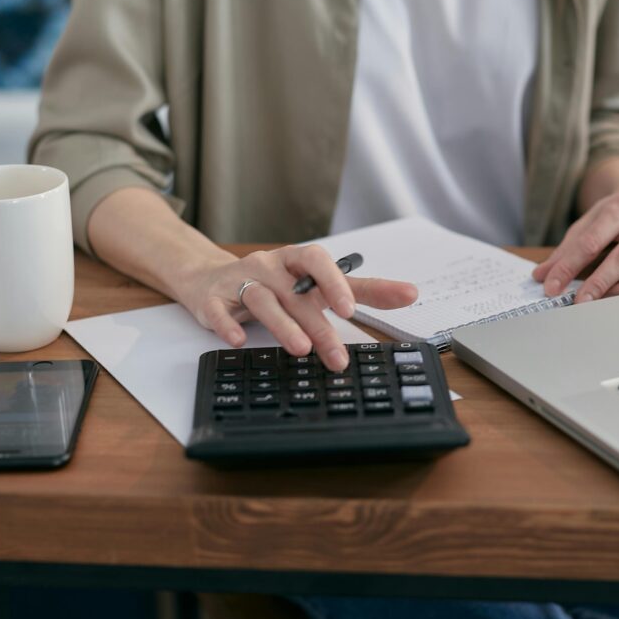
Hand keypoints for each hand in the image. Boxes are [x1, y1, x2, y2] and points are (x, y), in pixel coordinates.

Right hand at [178, 244, 417, 370]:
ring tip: (300, 349)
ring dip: (282, 325)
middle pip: (295, 293)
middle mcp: (269, 267)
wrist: (208, 278)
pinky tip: (238, 341)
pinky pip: (218, 310)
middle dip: (318, 325)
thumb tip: (410, 293)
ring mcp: (239, 281)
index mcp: (296, 261)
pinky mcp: (212, 299)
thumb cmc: (273, 283)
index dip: (335, 282)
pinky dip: (227, 324)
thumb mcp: (316, 285)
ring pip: (261, 299)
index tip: (352, 309)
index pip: (319, 262)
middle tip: (337, 357)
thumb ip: (361, 290)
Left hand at [532, 190, 618, 302]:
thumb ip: (565, 250)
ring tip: (598, 303)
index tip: (551, 287)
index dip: (568, 267)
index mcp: (618, 207)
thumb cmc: (614, 216)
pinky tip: (618, 297)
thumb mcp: (588, 224)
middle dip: (596, 283)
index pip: (589, 242)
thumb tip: (541, 276)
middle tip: (577, 302)